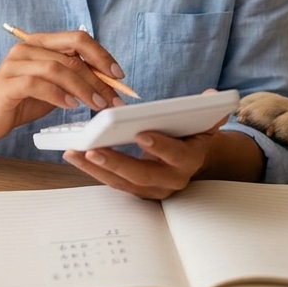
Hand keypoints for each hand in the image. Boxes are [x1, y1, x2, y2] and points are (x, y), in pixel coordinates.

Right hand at [0, 28, 124, 140]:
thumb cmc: (19, 100)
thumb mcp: (52, 87)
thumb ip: (74, 79)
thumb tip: (108, 83)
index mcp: (40, 43)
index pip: (77, 38)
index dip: (101, 55)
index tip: (118, 76)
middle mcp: (27, 48)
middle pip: (71, 55)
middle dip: (97, 78)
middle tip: (113, 99)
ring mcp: (15, 64)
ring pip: (57, 68)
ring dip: (82, 88)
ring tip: (96, 105)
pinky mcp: (6, 84)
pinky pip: (37, 84)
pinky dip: (58, 94)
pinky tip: (70, 106)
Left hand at [62, 115, 227, 199]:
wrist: (191, 158)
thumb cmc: (191, 135)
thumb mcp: (203, 122)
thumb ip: (208, 110)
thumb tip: (212, 96)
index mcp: (190, 159)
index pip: (177, 155)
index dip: (161, 147)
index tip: (142, 134)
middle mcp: (172, 179)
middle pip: (143, 175)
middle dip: (117, 162)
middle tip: (95, 150)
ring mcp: (153, 188)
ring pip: (123, 182)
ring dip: (97, 168)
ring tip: (75, 153)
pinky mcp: (136, 189)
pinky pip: (112, 182)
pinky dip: (93, 169)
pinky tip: (75, 155)